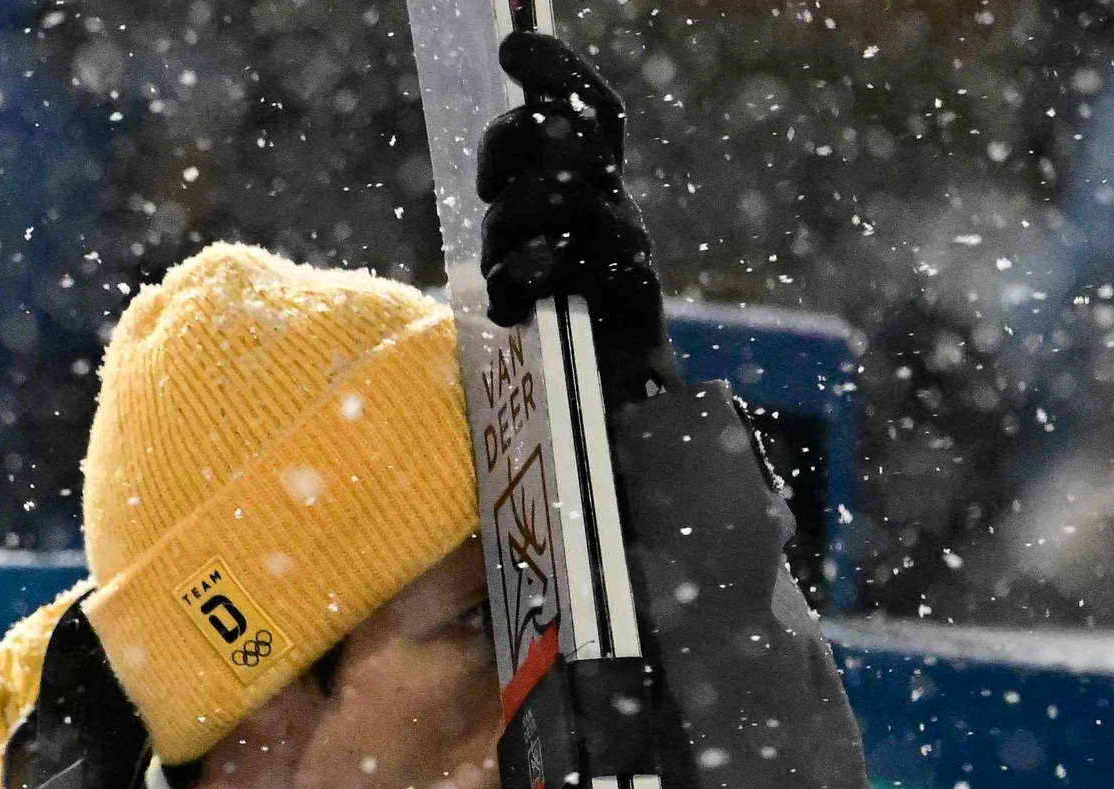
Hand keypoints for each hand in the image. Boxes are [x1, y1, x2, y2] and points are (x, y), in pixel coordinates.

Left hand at [477, 31, 678, 406]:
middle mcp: (619, 212)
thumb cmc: (559, 336)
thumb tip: (501, 145)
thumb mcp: (527, 257)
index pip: (592, 111)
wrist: (609, 419)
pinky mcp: (623, 298)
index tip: (517, 44)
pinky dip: (520, 280)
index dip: (560, 72)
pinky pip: (559, 261)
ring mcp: (625, 252)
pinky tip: (511, 307)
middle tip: (488, 184)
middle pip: (568, 136)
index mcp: (598, 195)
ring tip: (501, 274)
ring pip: (558, 193)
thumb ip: (519, 204)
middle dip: (511, 145)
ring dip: (507, 227)